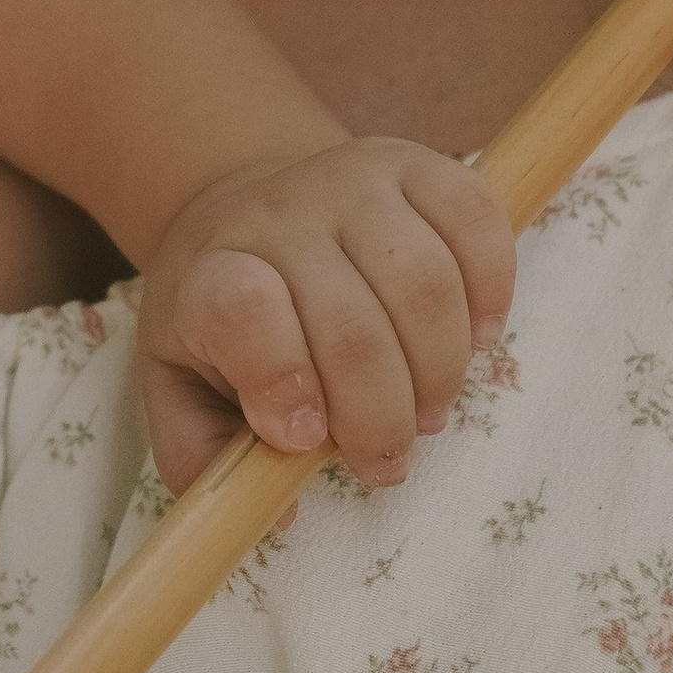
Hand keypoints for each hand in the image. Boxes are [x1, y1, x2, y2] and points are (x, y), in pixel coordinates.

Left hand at [136, 138, 514, 492]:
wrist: (247, 212)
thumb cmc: (221, 322)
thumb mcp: (179, 388)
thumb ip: (204, 457)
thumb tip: (279, 508)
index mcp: (211, 270)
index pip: (243, 310)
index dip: (281, 381)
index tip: (302, 438)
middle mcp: (282, 214)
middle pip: (353, 327)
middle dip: (381, 419)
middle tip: (383, 459)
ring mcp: (354, 179)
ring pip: (426, 284)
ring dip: (440, 372)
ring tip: (426, 409)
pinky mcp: (419, 164)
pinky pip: (478, 220)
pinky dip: (492, 291)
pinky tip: (476, 337)